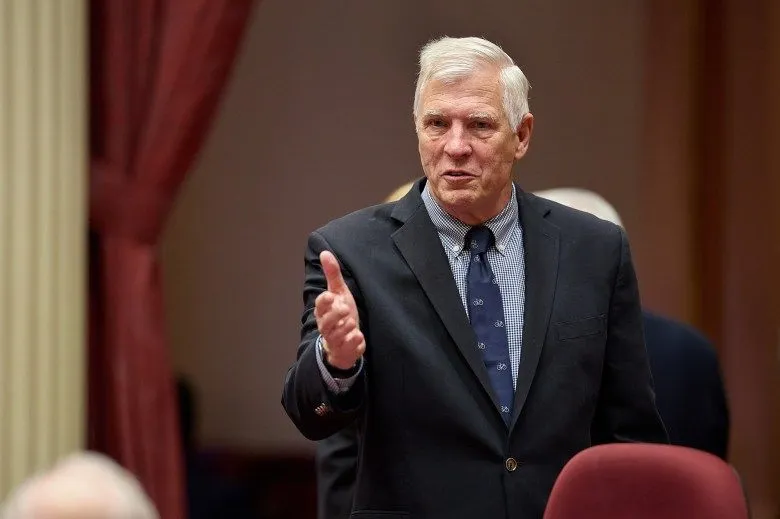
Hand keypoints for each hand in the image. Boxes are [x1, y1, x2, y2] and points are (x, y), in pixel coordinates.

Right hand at [314, 251, 365, 369]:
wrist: (345, 341)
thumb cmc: (340, 313)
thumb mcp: (339, 292)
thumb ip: (332, 274)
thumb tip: (325, 253)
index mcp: (323, 311)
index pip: (320, 305)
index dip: (324, 301)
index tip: (331, 296)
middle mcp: (326, 326)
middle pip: (326, 322)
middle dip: (336, 315)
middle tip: (345, 309)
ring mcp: (335, 340)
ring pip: (337, 335)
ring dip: (346, 329)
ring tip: (352, 323)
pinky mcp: (345, 350)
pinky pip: (349, 347)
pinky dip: (355, 342)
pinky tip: (358, 337)